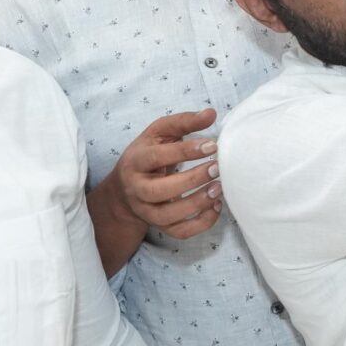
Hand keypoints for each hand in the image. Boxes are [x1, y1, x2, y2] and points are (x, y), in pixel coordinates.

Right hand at [103, 109, 220, 242]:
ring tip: (220, 188)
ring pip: (168, 215)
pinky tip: (216, 206)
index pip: (157, 157)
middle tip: (218, 168)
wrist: (125, 189)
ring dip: (198, 203)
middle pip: (159, 190)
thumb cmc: (149, 155)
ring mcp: (146, 210)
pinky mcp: (158, 226)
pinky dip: (201, 223)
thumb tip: (211, 113)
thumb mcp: (159, 134)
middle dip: (192, 180)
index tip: (213, 145)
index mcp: (135, 161)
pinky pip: (180, 232)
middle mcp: (136, 188)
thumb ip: (183, 122)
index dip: (185, 151)